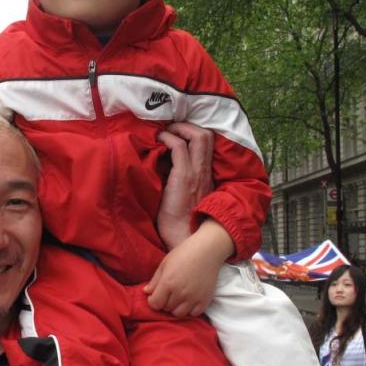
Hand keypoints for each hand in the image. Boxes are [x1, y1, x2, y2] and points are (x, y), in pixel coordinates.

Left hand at [144, 220, 232, 316]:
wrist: (208, 250)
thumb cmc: (184, 253)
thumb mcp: (165, 264)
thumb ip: (155, 280)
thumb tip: (146, 292)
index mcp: (168, 283)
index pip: (155, 304)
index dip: (153, 301)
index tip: (155, 295)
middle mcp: (180, 293)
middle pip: (166, 308)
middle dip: (164, 302)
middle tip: (168, 293)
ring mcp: (193, 298)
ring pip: (179, 313)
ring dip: (176, 307)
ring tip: (178, 297)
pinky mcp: (205, 300)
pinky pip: (193, 313)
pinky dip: (189, 309)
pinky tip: (189, 300)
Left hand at [156, 122, 213, 249]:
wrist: (184, 240)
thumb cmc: (180, 225)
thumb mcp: (185, 200)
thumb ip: (181, 183)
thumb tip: (163, 168)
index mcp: (206, 177)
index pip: (208, 146)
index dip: (193, 134)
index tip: (177, 134)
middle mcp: (205, 172)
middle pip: (207, 135)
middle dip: (187, 125)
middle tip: (171, 128)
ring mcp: (196, 173)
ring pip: (197, 136)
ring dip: (178, 128)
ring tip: (164, 131)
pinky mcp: (184, 176)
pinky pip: (178, 147)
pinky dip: (168, 138)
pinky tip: (158, 140)